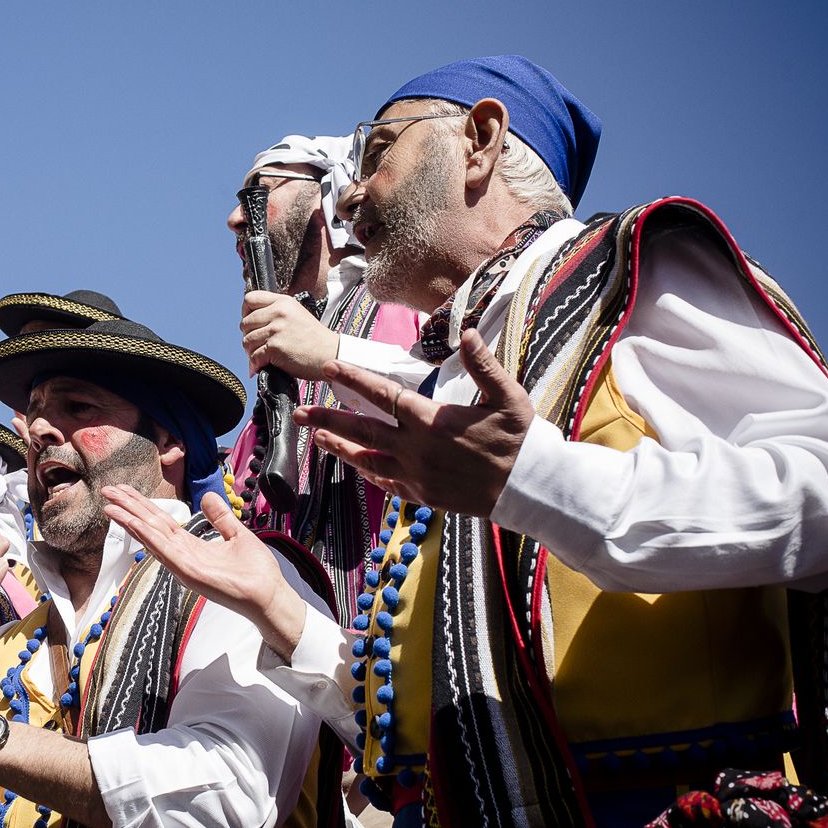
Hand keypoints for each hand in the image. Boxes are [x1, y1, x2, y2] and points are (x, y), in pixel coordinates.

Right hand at [101, 486, 306, 660]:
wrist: (269, 595)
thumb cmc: (256, 572)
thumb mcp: (238, 536)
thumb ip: (220, 518)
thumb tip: (207, 497)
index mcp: (191, 546)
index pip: (161, 522)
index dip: (142, 505)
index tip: (124, 490)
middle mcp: (181, 555)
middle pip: (150, 526)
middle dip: (129, 508)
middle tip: (107, 491)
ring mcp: (182, 565)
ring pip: (151, 537)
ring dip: (129, 521)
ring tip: (110, 506)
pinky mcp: (189, 573)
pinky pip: (164, 551)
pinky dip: (147, 536)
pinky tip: (133, 522)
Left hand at [241, 290, 341, 378]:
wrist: (331, 354)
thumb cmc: (314, 339)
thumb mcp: (296, 314)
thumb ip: (276, 313)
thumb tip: (250, 321)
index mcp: (283, 302)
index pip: (250, 298)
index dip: (246, 312)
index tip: (251, 324)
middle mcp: (279, 312)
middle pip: (245, 323)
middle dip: (248, 336)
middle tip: (258, 345)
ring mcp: (277, 330)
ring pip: (247, 341)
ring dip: (251, 352)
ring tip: (261, 356)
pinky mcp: (276, 347)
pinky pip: (254, 356)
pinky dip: (255, 364)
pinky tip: (261, 366)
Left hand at [298, 328, 532, 516]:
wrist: (530, 489)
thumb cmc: (520, 439)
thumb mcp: (508, 396)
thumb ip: (483, 365)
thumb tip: (466, 332)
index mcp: (431, 421)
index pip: (383, 395)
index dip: (353, 380)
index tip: (328, 369)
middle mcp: (416, 449)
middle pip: (361, 430)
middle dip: (326, 420)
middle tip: (298, 413)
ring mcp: (416, 476)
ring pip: (367, 460)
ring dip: (339, 448)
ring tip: (316, 438)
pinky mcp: (422, 496)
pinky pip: (386, 484)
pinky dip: (368, 473)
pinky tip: (355, 466)